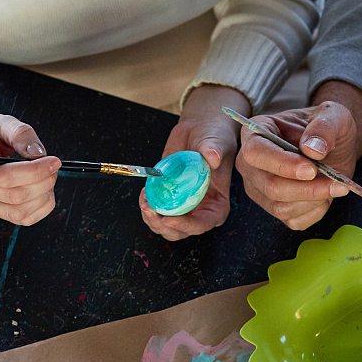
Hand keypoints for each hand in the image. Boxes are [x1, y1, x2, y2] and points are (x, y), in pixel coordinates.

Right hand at [0, 114, 58, 224]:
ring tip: (48, 178)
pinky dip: (40, 209)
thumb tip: (39, 154)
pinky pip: (20, 219)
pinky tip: (44, 192)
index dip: (34, 172)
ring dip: (43, 197)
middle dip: (43, 182)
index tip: (54, 161)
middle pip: (14, 195)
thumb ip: (20, 132)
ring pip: (18, 211)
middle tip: (54, 167)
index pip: (3, 176)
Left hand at [139, 85, 245, 239]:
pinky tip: (144, 191)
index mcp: (217, 204)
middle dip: (162, 225)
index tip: (168, 218)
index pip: (203, 224)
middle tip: (149, 208)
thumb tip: (212, 157)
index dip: (186, 226)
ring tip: (144, 200)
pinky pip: (155, 211)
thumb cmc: (215, 138)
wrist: (199, 130)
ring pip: (164, 226)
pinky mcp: (167, 197)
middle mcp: (199, 210)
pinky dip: (146, 205)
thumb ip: (215, 151)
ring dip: (150, 218)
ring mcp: (182, 205)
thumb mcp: (217, 143)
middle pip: (180, 231)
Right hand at [236, 88, 361, 229]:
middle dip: (306, 188)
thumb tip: (312, 150)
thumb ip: (324, 126)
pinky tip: (326, 195)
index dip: (282, 164)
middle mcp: (251, 164)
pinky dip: (316, 211)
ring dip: (315, 199)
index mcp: (256, 133)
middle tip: (337, 182)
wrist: (334, 146)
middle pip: (269, 186)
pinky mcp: (275, 208)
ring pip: (281, 207)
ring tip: (337, 184)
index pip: (256, 153)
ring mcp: (260, 188)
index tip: (311, 169)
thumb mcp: (333, 115)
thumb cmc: (327, 127)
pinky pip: (293, 220)